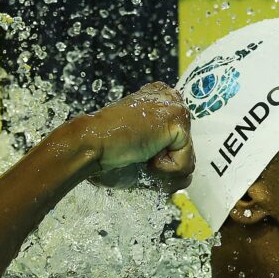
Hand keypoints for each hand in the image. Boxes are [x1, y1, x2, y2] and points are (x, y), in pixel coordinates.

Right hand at [79, 82, 195, 190]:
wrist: (91, 145)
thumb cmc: (108, 151)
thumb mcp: (141, 147)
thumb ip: (163, 151)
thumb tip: (184, 177)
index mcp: (160, 102)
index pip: (181, 145)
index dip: (163, 162)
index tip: (140, 155)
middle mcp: (170, 99)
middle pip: (186, 153)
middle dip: (165, 169)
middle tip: (139, 158)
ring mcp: (175, 106)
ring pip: (187, 161)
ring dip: (163, 172)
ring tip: (140, 156)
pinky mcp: (177, 118)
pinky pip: (184, 163)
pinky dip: (163, 170)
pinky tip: (144, 154)